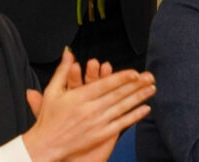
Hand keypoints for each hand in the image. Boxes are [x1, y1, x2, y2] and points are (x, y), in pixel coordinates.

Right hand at [21, 49, 154, 161]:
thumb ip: (63, 70)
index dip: (121, 78)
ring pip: (122, 108)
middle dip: (136, 85)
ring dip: (139, 97)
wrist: (46, 146)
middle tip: (150, 77)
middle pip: (118, 95)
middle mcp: (90, 109)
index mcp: (79, 97)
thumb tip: (68, 52)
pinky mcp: (101, 135)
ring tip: (152, 89)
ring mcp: (97, 123)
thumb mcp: (52, 91)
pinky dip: (134, 116)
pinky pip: (121, 124)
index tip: (134, 72)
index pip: (105, 85)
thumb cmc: (48, 118)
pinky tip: (145, 109)